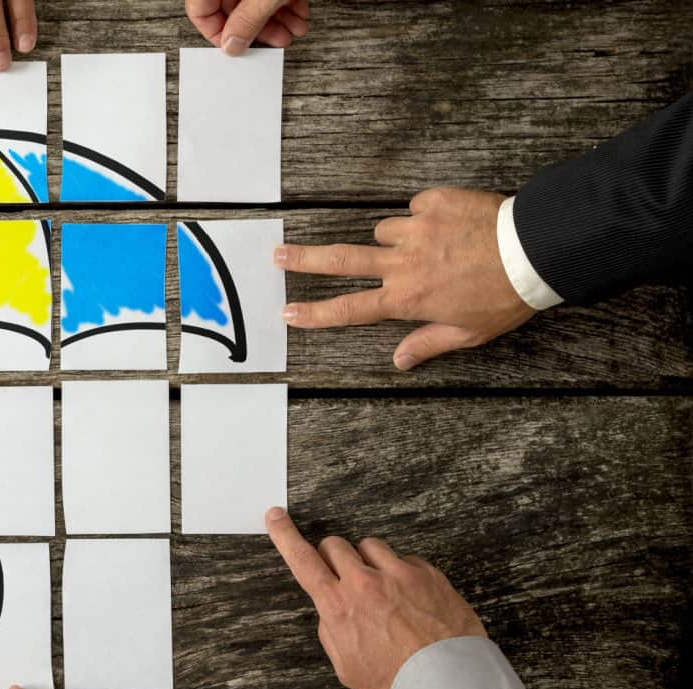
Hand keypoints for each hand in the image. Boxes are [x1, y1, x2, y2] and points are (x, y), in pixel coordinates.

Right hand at [186, 0, 309, 55]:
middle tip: (277, 39)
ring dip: (277, 19)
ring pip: (253, 2)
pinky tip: (298, 13)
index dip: (216, 32)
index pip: (200, 11)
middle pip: (230, 8)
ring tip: (296, 29)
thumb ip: (247, 20)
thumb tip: (232, 46)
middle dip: (260, 28)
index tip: (236, 46)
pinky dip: (284, 4)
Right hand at [264, 507, 487, 688]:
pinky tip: (411, 598)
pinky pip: (405, 559)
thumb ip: (332, 630)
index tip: (276, 517)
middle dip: (332, 556)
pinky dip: (403, 573)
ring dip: (369, 561)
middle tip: (343, 574)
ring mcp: (397, 574)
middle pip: (334, 544)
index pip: (302, 560)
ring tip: (383, 588)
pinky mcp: (426, 573)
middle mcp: (364, 582)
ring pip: (370, 545)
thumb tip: (332, 609)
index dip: (284, 535)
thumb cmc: (397, 680)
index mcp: (338, 606)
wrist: (446, 682)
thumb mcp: (346, 665)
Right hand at [275, 187, 535, 370]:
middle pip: (341, 260)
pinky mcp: (433, 202)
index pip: (350, 309)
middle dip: (304, 259)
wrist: (536, 250)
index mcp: (407, 298)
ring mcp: (416, 229)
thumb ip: (428, 343)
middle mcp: (403, 263)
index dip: (314, 314)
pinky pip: (416, 207)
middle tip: (277, 254)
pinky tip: (453, 224)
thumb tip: (398, 361)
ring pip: (385, 231)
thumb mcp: (469, 332)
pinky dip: (427, 215)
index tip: (287, 313)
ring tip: (433, 245)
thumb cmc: (505, 296)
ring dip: (397, 238)